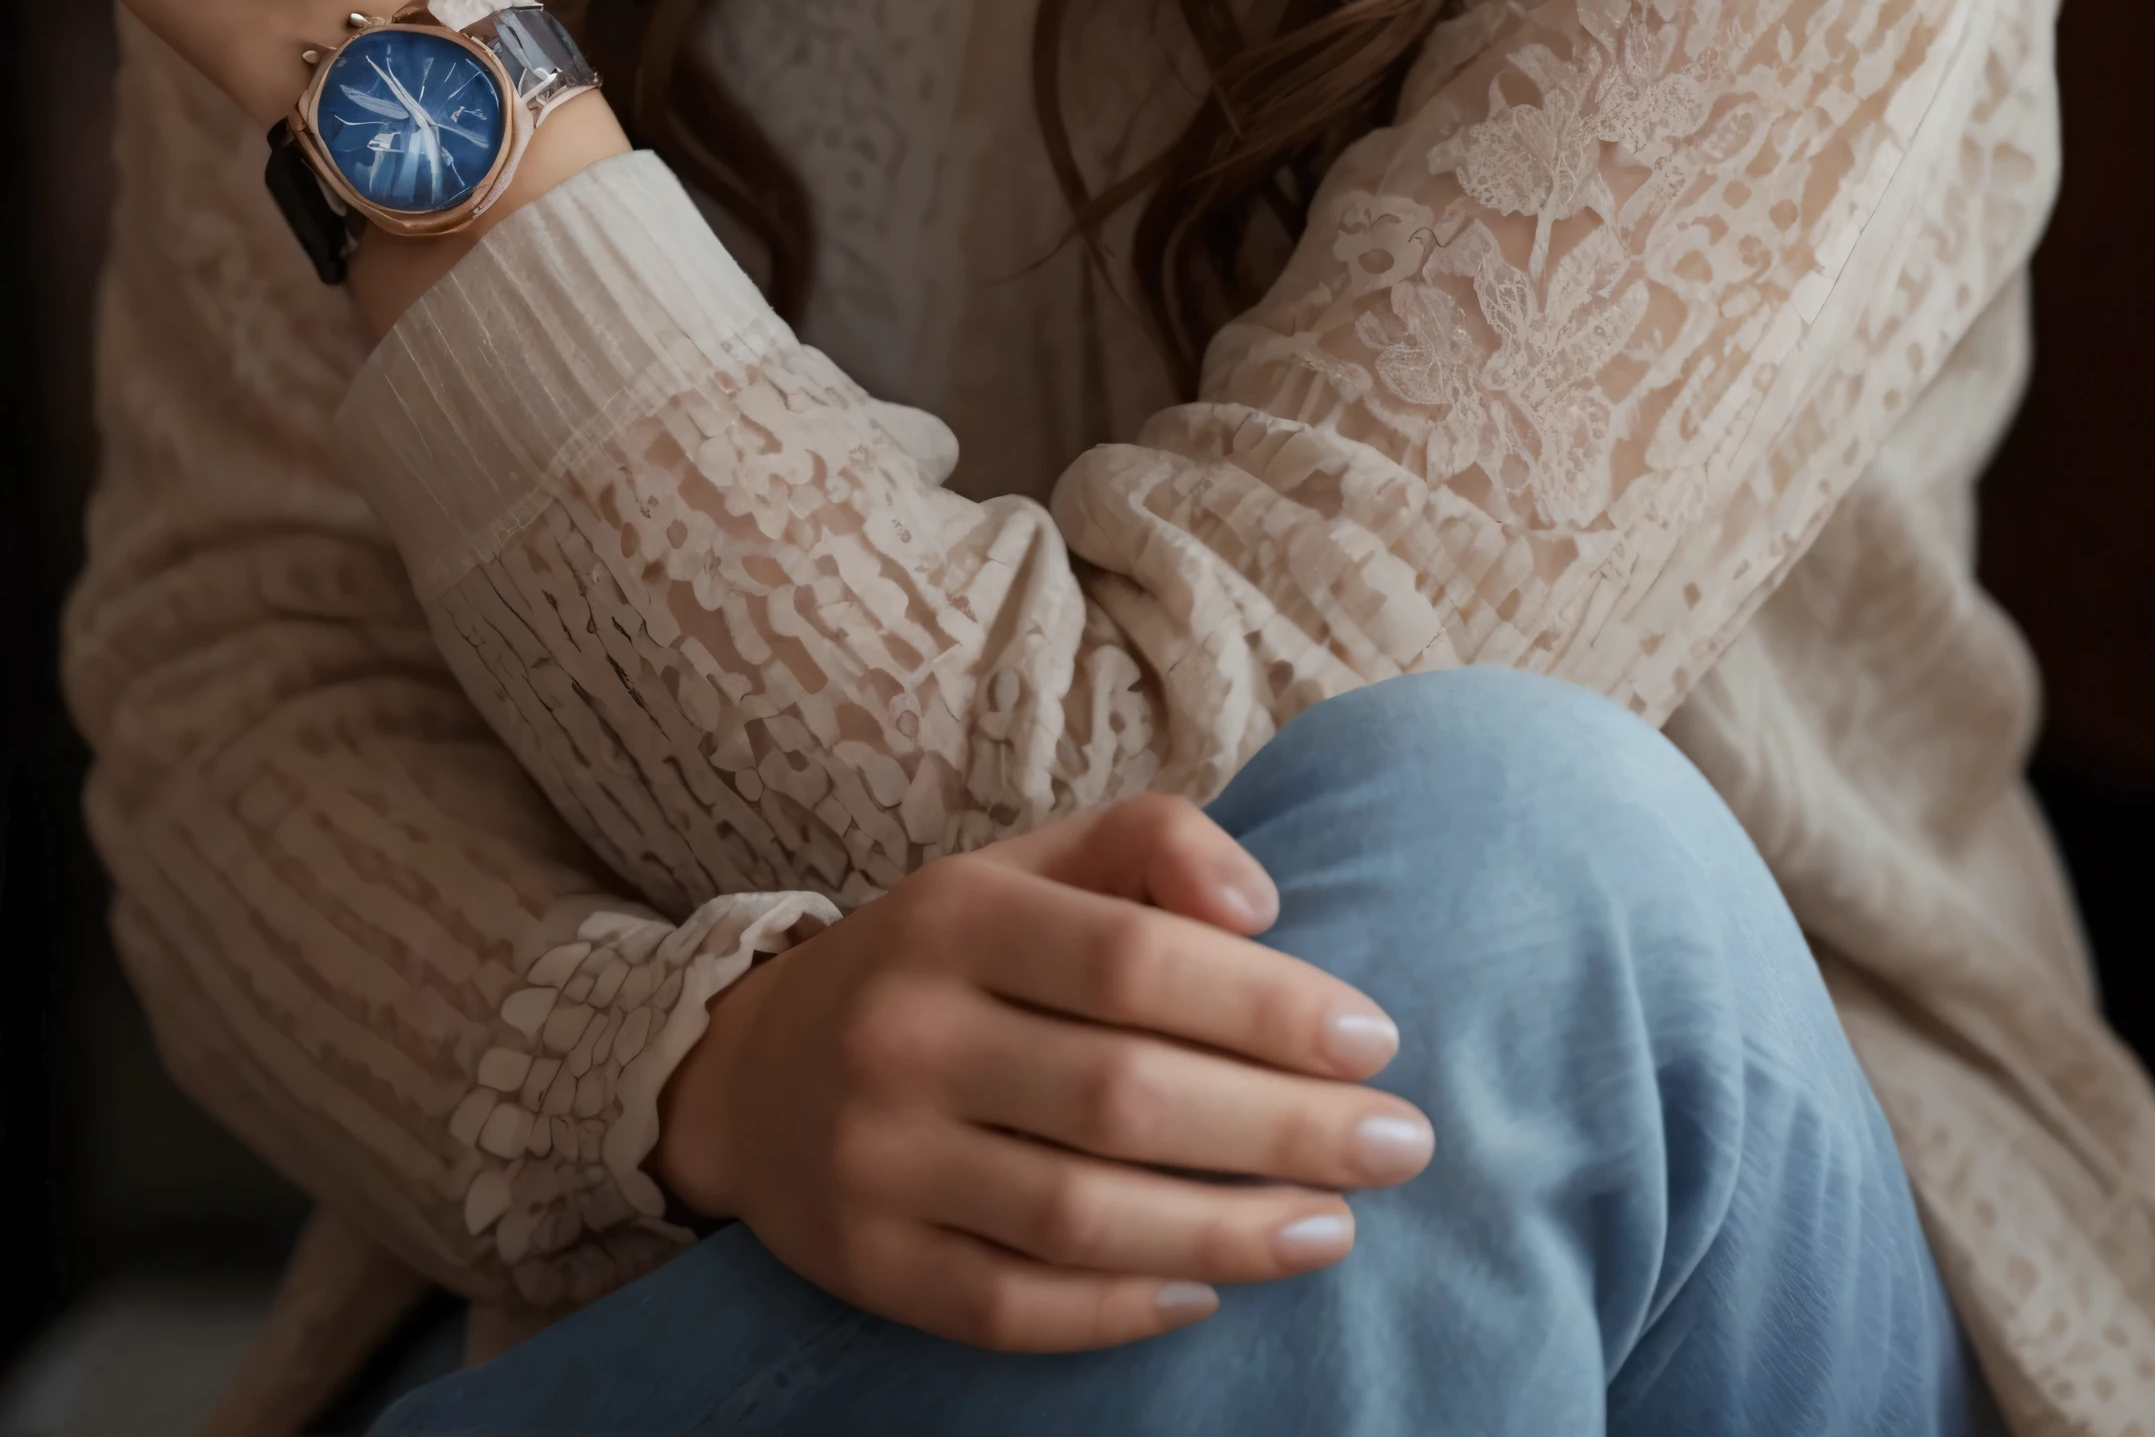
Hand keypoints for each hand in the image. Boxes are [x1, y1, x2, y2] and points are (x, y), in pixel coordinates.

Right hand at [653, 791, 1431, 1352]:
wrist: (755, 1069)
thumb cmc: (944, 958)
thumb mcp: (1028, 866)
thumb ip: (1148, 844)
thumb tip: (1263, 904)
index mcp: (953, 915)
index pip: (1133, 959)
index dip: (1266, 1005)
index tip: (1375, 1040)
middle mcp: (906, 1032)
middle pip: (1124, 1096)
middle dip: (1285, 1127)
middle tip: (1399, 1144)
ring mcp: (879, 1158)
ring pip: (1081, 1217)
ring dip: (1229, 1232)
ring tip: (1335, 1226)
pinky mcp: (870, 1264)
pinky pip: (1014, 1308)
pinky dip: (1124, 1310)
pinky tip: (1211, 1294)